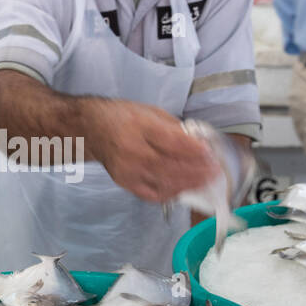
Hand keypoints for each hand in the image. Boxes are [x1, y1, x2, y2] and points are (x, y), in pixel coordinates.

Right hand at [86, 100, 217, 202]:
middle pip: (171, 166)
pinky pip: (153, 194)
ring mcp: (128, 171)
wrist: (91, 129)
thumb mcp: (150, 112)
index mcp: (140, 127)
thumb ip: (174, 128)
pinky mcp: (125, 183)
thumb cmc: (122, 117)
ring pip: (164, 183)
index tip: (211, 154)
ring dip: (188, 184)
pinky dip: (171, 194)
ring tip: (205, 182)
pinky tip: (184, 190)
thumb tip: (197, 142)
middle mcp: (132, 151)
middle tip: (214, 171)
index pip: (173, 143)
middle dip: (197, 171)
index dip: (195, 151)